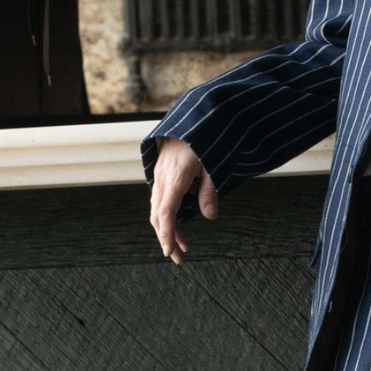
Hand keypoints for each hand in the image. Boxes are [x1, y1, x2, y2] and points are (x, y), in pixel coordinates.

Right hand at [148, 137, 219, 263]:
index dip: (167, 234)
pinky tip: (181, 220)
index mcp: (175, 176)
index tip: (170, 252)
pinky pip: (161, 197)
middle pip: (158, 215)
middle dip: (166, 238)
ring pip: (158, 207)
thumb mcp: (213, 164)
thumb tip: (209, 216)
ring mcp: (160, 173)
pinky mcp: (162, 171)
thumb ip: (209, 190)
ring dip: (168, 227)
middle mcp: (162, 176)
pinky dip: (168, 214)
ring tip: (184, 244)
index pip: (166, 212)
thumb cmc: (206, 136)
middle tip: (179, 257)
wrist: (193, 113)